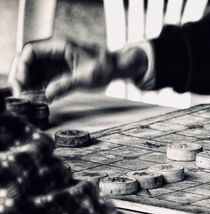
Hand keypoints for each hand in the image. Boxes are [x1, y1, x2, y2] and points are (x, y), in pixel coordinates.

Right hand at [10, 39, 147, 101]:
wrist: (116, 67)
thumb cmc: (105, 67)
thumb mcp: (87, 78)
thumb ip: (66, 85)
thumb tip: (48, 95)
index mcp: (60, 45)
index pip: (31, 50)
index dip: (23, 66)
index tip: (23, 82)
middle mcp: (54, 51)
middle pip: (28, 60)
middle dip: (22, 76)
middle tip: (21, 93)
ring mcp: (56, 60)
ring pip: (34, 70)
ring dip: (29, 84)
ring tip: (30, 99)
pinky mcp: (59, 70)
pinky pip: (43, 77)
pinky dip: (39, 87)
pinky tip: (40, 99)